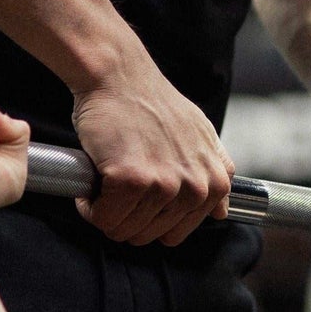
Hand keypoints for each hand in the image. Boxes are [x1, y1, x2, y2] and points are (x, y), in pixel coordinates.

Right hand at [70, 51, 234, 246]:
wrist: (118, 75)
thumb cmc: (152, 102)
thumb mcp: (200, 133)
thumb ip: (215, 171)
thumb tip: (221, 212)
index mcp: (214, 183)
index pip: (176, 233)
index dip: (149, 218)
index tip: (136, 196)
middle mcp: (195, 187)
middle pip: (148, 236)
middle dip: (126, 216)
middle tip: (117, 183)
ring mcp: (164, 184)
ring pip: (124, 230)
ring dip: (106, 211)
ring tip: (106, 177)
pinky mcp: (132, 180)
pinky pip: (103, 218)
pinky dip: (89, 206)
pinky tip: (92, 180)